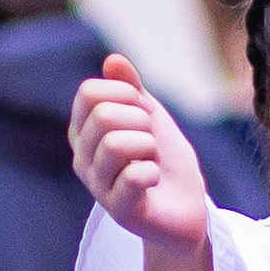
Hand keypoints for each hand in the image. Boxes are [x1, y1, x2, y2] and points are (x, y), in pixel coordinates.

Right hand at [69, 56, 210, 250]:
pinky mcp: (117, 211)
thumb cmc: (164, 160)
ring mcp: (97, 186)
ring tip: (153, 160)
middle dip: (140, 121)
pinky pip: (134, 176)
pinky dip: (153, 171)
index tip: (143, 113)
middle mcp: (82, 158)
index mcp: (83, 132)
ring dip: (148, 146)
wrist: (187, 206)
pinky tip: (154, 179)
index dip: (126, 93)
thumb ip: (130, 88)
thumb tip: (113, 60)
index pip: (89, 92)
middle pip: (103, 116)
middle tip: (151, 141)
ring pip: (115, 144)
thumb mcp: (149, 115)